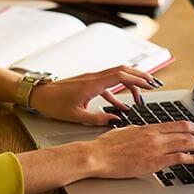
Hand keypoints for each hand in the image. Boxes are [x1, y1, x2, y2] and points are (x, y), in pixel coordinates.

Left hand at [28, 64, 159, 125]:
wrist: (38, 94)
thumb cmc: (52, 103)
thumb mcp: (75, 116)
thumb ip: (97, 120)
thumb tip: (114, 122)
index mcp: (92, 84)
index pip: (121, 76)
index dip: (138, 79)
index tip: (150, 86)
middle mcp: (94, 78)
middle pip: (123, 70)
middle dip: (140, 76)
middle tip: (154, 85)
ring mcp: (91, 79)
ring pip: (117, 75)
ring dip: (131, 83)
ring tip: (141, 98)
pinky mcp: (88, 83)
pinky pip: (108, 85)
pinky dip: (118, 93)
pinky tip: (123, 106)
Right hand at [87, 121, 193, 178]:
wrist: (96, 155)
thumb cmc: (106, 146)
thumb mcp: (126, 132)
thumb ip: (140, 132)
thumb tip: (148, 133)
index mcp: (148, 127)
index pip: (179, 124)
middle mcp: (154, 135)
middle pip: (187, 131)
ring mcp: (155, 148)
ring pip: (187, 142)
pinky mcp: (154, 161)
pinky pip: (180, 158)